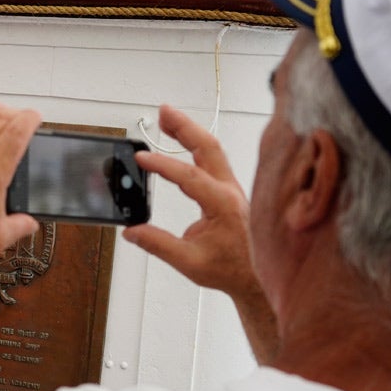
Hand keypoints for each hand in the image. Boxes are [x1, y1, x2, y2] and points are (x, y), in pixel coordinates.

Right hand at [122, 105, 277, 360]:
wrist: (258, 278)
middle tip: (163, 112)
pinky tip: (183, 141)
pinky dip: (196, 145)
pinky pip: (213, 160)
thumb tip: (132, 231)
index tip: (142, 158)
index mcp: (223, 205)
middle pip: (208, 147)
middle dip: (184, 127)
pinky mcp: (229, 191)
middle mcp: (230, 191)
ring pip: (212, 150)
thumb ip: (158, 245)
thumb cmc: (232, 270)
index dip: (163, 165)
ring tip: (168, 118)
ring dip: (190, 131)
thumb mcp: (189, 262)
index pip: (189, 176)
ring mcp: (232, 188)